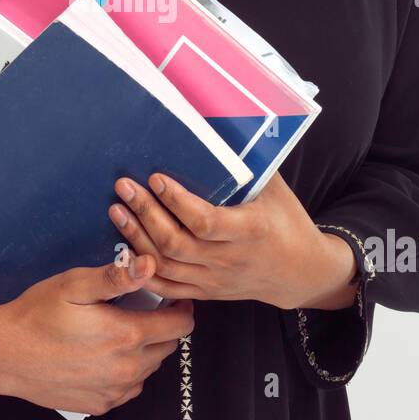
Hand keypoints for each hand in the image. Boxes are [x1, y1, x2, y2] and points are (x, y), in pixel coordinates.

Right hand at [0, 250, 194, 416]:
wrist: (2, 354)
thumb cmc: (37, 314)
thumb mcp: (75, 286)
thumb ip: (116, 277)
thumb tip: (150, 265)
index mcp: (128, 336)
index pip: (181, 326)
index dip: (181, 307)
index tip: (169, 296)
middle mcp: (128, 370)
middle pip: (168, 347)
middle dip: (163, 326)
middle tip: (140, 309)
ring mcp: (114, 392)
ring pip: (150, 368)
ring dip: (146, 350)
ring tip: (121, 330)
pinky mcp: (99, 405)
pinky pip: (129, 388)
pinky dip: (127, 371)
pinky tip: (105, 355)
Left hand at [107, 170, 356, 310]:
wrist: (301, 273)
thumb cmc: (288, 222)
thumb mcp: (275, 190)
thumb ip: (248, 166)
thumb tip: (219, 126)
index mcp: (250, 231)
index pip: (204, 220)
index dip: (176, 201)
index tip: (156, 178)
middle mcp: (230, 259)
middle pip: (176, 243)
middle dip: (145, 214)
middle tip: (124, 187)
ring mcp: (216, 279)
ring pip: (166, 265)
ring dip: (136, 237)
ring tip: (117, 210)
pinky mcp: (206, 292)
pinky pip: (168, 286)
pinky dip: (143, 269)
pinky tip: (125, 247)